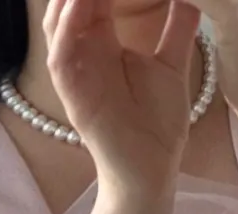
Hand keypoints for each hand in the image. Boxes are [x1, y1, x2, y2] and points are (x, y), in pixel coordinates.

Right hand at [44, 0, 204, 197]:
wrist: (150, 171)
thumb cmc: (157, 126)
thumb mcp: (172, 64)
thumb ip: (176, 26)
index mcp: (102, 38)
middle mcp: (82, 47)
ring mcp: (73, 66)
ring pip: (61, 12)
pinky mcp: (70, 87)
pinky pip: (62, 45)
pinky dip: (70, 19)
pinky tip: (83, 2)